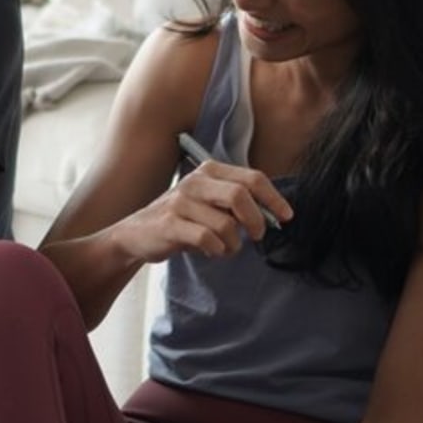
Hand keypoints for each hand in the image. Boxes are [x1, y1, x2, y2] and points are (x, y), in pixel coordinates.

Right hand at [118, 156, 293, 266]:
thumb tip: (273, 214)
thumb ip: (236, 203)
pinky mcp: (170, 225)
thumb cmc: (181, 219)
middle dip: (256, 220)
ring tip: (226, 248)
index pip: (252, 177)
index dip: (274, 198)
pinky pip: (207, 239)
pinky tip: (211, 251)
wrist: (136, 234)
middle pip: (240, 195)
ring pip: (225, 224)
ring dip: (233, 243)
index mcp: (209, 171)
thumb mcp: (209, 203)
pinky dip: (216, 250)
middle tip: (258, 236)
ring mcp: (180, 202)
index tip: (286, 216)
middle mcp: (195, 181)